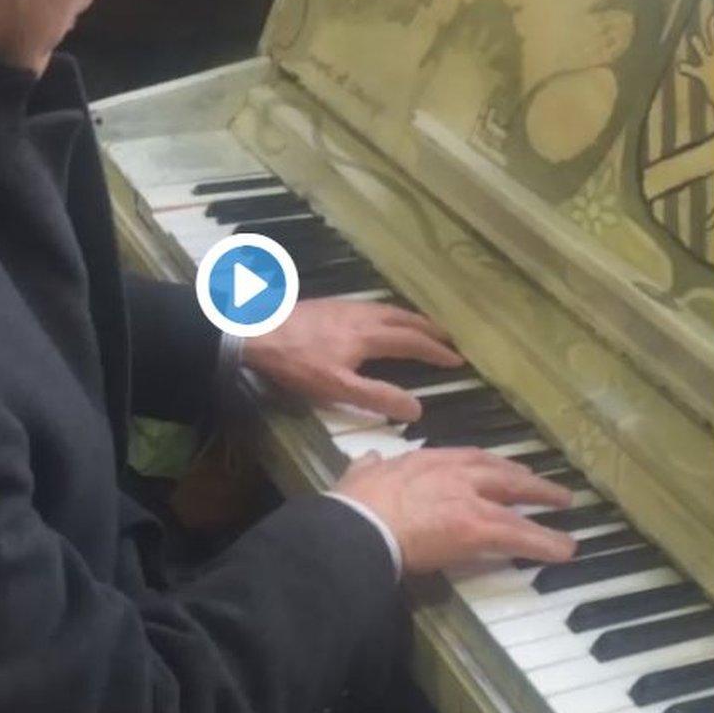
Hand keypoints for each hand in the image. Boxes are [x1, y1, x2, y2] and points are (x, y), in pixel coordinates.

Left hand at [244, 299, 462, 420]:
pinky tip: (378, 320)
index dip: (436, 351)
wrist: (256, 331)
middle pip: (404, 319)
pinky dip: (388, 313)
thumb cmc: (298, 363)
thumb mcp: (337, 388)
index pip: (412, 342)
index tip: (457, 359)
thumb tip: (418, 407)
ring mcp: (345, 306)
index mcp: (369, 335)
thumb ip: (377, 397)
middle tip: (448, 338)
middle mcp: (363, 315)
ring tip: (420, 327)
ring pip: (387, 309)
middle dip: (429, 329)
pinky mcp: (329, 305)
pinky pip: (371, 306)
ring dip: (409, 319)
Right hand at [335, 447, 576, 572]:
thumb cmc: (355, 505)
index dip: (489, 463)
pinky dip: (544, 541)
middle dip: (524, 477)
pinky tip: (564, 549)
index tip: (503, 468)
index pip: (467, 457)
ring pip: (515, 499)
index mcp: (425, 460)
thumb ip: (369, 466)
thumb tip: (368, 460)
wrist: (362, 525)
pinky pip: (519, 535)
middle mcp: (453, 473)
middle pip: (498, 471)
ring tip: (564, 506)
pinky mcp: (477, 528)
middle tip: (543, 484)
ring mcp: (468, 499)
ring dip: (543, 501)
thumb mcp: (359, 474)